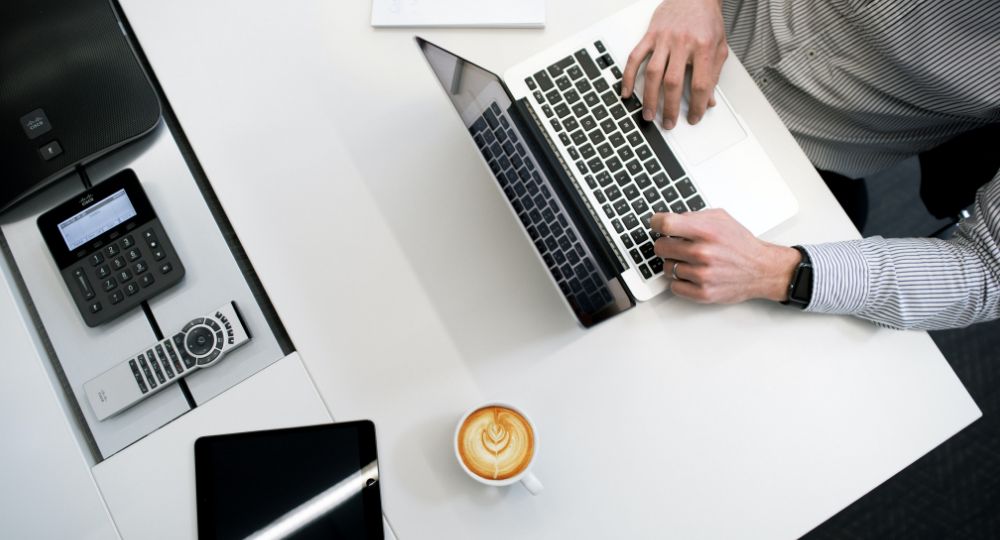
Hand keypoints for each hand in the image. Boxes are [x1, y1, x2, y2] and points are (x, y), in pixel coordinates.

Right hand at [621, 0, 727, 128]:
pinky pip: (635, 57)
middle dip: (670, 107)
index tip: (695, 117)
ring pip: (653, 73)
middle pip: (673, 82)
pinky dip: (629, 76)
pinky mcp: (650, 35)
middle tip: (668, 123)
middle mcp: (682, 43)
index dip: (698, 105)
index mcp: (703, 47)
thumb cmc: (706, 19)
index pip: (700, 83)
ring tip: (648, 114)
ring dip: (649, 98)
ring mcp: (664, 39)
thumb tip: (709, 100)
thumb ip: (714, 73)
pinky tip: (627, 91)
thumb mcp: (719, 46)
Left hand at [650, 209, 800, 303]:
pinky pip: (674, 286)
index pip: (665, 224)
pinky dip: (680, 281)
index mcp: (707, 231)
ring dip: (675, 264)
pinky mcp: (703, 293)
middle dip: (666, 244)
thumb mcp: (721, 219)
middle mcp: (703, 253)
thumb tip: (667, 219)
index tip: (656, 224)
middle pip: (660, 247)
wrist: (761, 269)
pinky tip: (692, 274)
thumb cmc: (740, 244)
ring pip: (666, 268)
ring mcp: (702, 275)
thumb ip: (693, 216)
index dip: (656, 223)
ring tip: (691, 261)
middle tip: (676, 245)